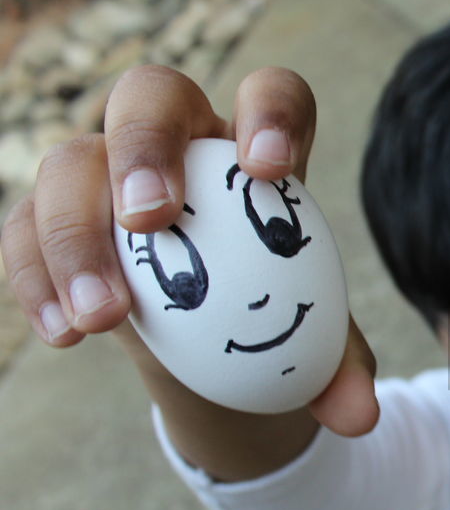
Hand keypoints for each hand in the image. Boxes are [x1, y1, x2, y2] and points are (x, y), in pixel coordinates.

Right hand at [0, 64, 377, 436]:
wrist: (215, 349)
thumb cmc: (276, 320)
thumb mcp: (320, 347)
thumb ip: (341, 370)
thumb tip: (357, 415)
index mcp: (258, 148)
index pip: (271, 93)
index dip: (269, 111)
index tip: (268, 170)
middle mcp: (180, 139)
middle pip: (151, 96)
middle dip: (144, 145)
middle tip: (150, 216)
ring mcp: (106, 172)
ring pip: (71, 162)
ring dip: (76, 235)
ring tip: (105, 317)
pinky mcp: (55, 220)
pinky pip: (23, 229)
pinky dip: (35, 278)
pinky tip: (64, 336)